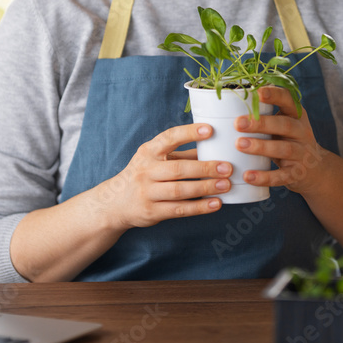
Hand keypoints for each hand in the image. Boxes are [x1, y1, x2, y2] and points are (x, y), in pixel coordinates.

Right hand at [101, 123, 231, 229]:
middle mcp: (145, 171)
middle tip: (227, 167)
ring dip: (205, 187)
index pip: (169, 138)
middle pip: (178, 169)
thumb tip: (213, 146)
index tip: (210, 130)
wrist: (115, 203)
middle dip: (205, 168)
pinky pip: (179, 209)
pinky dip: (199, 207)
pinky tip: (216, 203)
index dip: (189, 133)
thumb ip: (181, 154)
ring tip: (226, 185)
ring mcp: (147, 193)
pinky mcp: (152, 212)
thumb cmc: (143, 175)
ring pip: (179, 191)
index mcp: (148, 152)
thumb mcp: (155, 159)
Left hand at [235, 86, 328, 194]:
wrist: (315, 170)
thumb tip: (228, 102)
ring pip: (283, 149)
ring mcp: (302, 153)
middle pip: (284, 125)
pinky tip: (248, 176)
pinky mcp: (297, 174)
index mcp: (296, 115)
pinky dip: (265, 177)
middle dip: (261, 123)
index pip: (288, 100)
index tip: (257, 92)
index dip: (274, 94)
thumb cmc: (288, 140)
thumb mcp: (283, 124)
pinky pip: (281, 176)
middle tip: (237, 123)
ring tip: (239, 144)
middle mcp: (302, 132)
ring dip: (261, 147)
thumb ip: (265, 114)